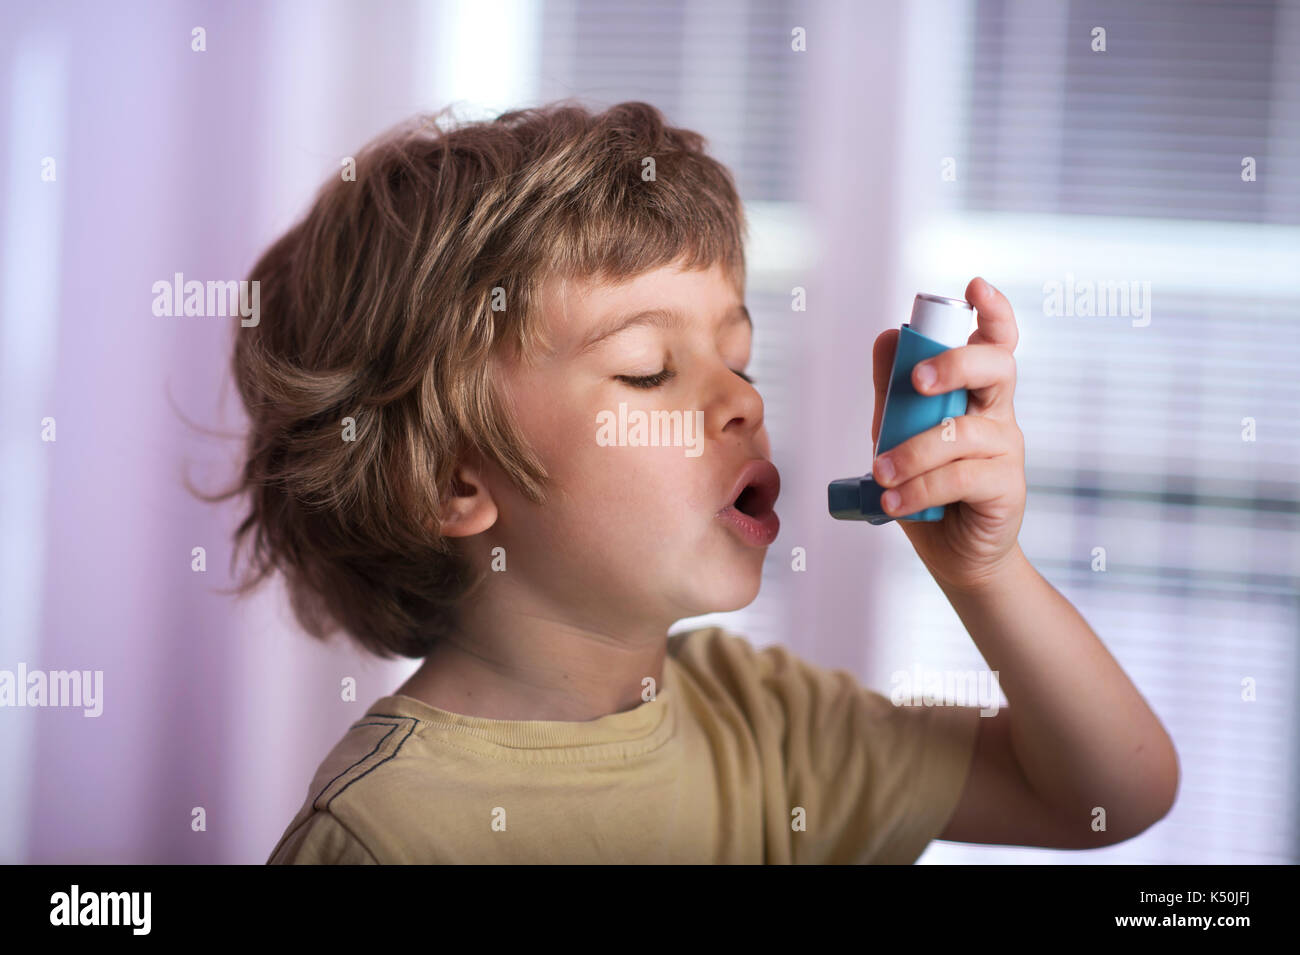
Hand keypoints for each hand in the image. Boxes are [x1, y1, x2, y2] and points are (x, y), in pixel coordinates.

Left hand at [870, 277, 1026, 591]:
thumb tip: (885, 336)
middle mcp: (998, 412)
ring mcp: (1006, 448)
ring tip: (880, 475)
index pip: (997, 341)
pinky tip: (894, 500)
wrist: (953, 552)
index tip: (975, 286)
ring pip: (961, 432)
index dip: (994, 311)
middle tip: (917, 382)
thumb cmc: (927, 484)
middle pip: (996, 367)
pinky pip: (960, 477)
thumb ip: (893, 389)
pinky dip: (919, 487)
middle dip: (956, 364)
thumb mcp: (899, 431)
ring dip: (912, 452)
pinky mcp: (1007, 487)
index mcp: (976, 391)